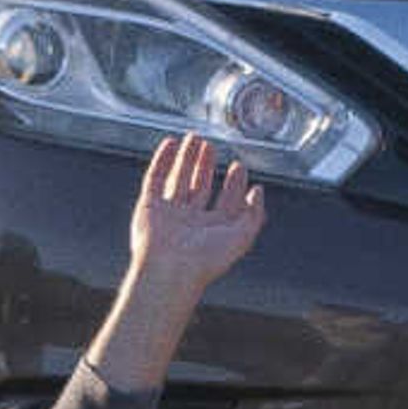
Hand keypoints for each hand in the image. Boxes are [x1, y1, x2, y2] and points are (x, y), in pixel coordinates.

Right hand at [126, 133, 263, 304]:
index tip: (239, 166)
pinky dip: (162, 160)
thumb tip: (258, 192)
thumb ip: (254, 213)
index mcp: (213, 230)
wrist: (171, 269)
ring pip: (179, 179)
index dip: (234, 183)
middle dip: (206, 166)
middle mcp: (190, 221)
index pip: (226, 201)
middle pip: (200, 187)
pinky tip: (171, 144)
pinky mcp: (149, 206)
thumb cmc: (207, 259)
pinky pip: (155, 178)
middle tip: (211, 146)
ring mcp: (169, 213)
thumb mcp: (243, 236)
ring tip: (193, 138)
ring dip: (186, 158)